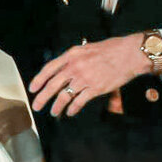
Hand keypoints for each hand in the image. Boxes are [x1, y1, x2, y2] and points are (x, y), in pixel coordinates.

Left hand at [31, 35, 152, 115]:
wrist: (129, 54)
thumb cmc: (112, 49)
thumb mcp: (88, 48)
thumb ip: (75, 58)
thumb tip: (66, 67)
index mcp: (72, 55)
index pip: (49, 68)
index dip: (39, 79)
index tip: (33, 88)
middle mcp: (75, 67)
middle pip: (53, 85)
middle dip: (42, 97)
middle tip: (36, 106)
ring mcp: (84, 78)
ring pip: (64, 96)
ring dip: (57, 106)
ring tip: (54, 112)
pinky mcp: (95, 89)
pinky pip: (79, 102)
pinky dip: (73, 109)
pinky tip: (70, 112)